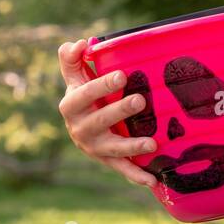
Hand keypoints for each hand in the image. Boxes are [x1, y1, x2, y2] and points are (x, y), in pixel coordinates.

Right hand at [57, 38, 158, 186]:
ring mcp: (93, 146)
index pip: (84, 94)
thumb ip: (73, 59)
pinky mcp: (106, 159)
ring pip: (111, 148)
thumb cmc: (84, 93)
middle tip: (140, 100)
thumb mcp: (76, 76)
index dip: (101, 85)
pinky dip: (136, 175)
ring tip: (151, 143)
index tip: (122, 75)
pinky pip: (122, 168)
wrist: (82, 124)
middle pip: (99, 121)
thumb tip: (79, 43)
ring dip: (131, 146)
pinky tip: (152, 180)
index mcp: (71, 105)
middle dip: (119, 111)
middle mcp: (79, 128)